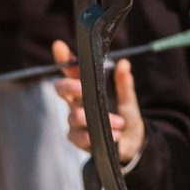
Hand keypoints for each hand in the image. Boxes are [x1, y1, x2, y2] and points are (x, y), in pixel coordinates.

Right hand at [52, 40, 143, 162]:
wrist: (131, 144)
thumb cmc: (126, 116)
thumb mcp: (128, 99)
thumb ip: (124, 84)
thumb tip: (124, 63)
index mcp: (88, 87)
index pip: (72, 71)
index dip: (64, 58)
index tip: (58, 45)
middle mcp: (77, 102)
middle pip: (61, 88)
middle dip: (70, 86)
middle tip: (82, 87)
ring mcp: (76, 120)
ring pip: (73, 115)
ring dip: (97, 118)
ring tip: (119, 122)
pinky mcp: (78, 138)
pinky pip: (78, 136)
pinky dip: (95, 135)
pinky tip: (114, 135)